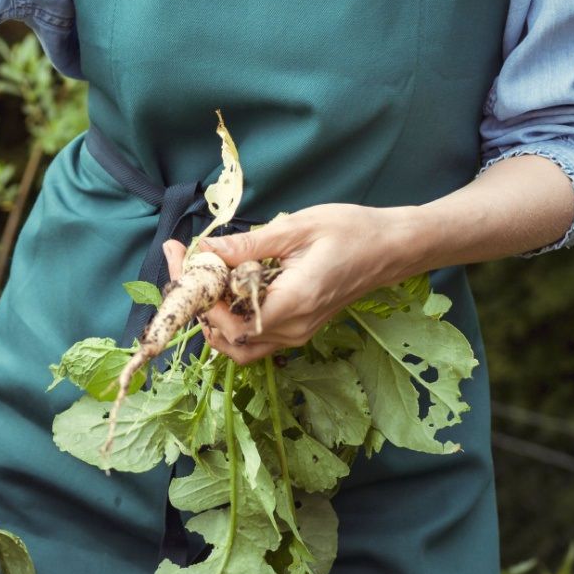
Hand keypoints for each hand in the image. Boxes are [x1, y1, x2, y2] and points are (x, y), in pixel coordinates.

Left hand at [164, 203, 416, 363]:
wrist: (391, 248)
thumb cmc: (351, 231)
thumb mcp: (297, 228)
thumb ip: (249, 244)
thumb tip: (205, 250)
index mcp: (294, 303)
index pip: (229, 320)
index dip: (199, 294)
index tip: (182, 256)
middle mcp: (293, 329)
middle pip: (227, 335)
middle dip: (197, 300)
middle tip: (182, 259)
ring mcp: (296, 334)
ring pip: (238, 345)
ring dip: (211, 316)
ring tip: (199, 276)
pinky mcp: (297, 330)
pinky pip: (254, 339)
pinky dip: (230, 320)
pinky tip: (223, 287)